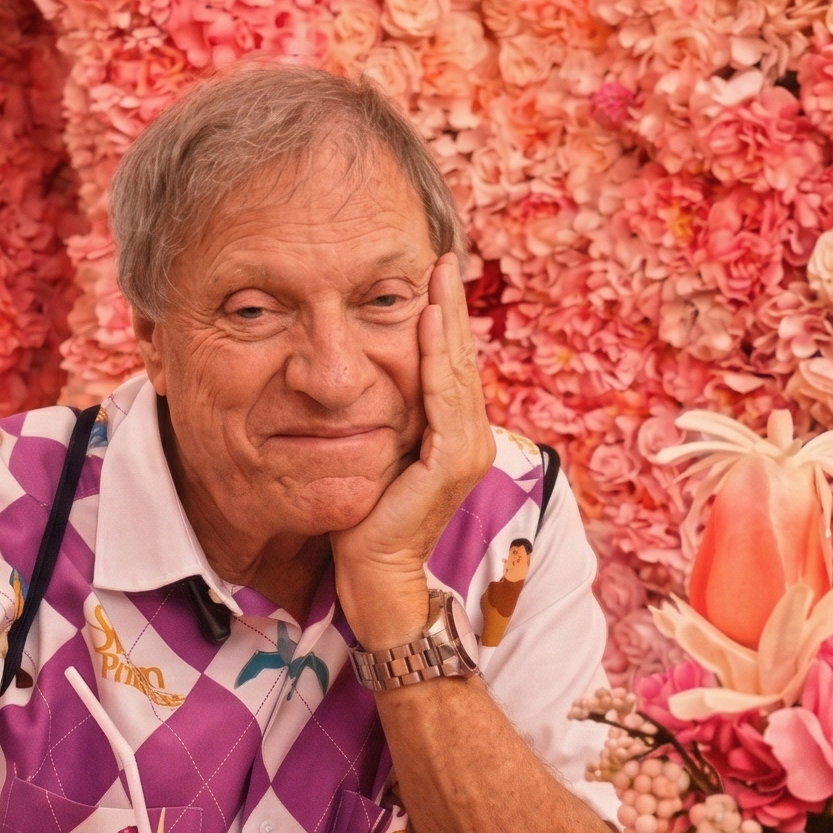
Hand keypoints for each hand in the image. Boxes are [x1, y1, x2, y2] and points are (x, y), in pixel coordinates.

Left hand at [334, 255, 495, 649]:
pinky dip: (436, 355)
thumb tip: (362, 375)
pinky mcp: (451, 462)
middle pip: (458, 358)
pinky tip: (427, 319)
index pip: (449, 364)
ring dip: (447, 318)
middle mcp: (471, 438)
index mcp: (455, 435)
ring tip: (437, 273)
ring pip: (455, 369)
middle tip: (441, 255)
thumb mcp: (376, 453)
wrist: (374, 577)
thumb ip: (385, 416)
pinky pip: (444, 396)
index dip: (443, 318)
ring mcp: (466, 450)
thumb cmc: (367, 522)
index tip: (432, 272)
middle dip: (450, 304)